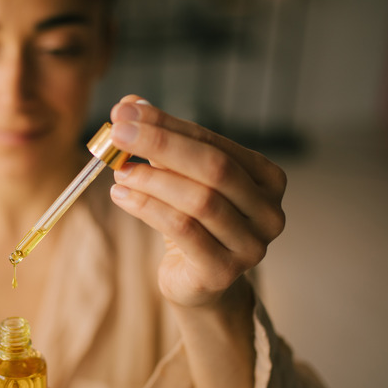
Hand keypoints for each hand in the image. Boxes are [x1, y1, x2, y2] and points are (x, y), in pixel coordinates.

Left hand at [108, 95, 285, 308]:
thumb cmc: (192, 222)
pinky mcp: (223, 271)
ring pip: (199, 200)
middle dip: (161, 145)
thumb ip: (161, 142)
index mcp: (267, 178)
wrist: (198, 282)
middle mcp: (268, 211)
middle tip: (118, 134)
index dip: (168, 125)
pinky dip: (147, 208)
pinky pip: (183, 230)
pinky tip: (122, 196)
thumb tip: (129, 105)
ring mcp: (251, 245)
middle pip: (214, 167)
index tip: (127, 111)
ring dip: (152, 179)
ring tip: (118, 170)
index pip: (213, 142)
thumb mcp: (179, 178)